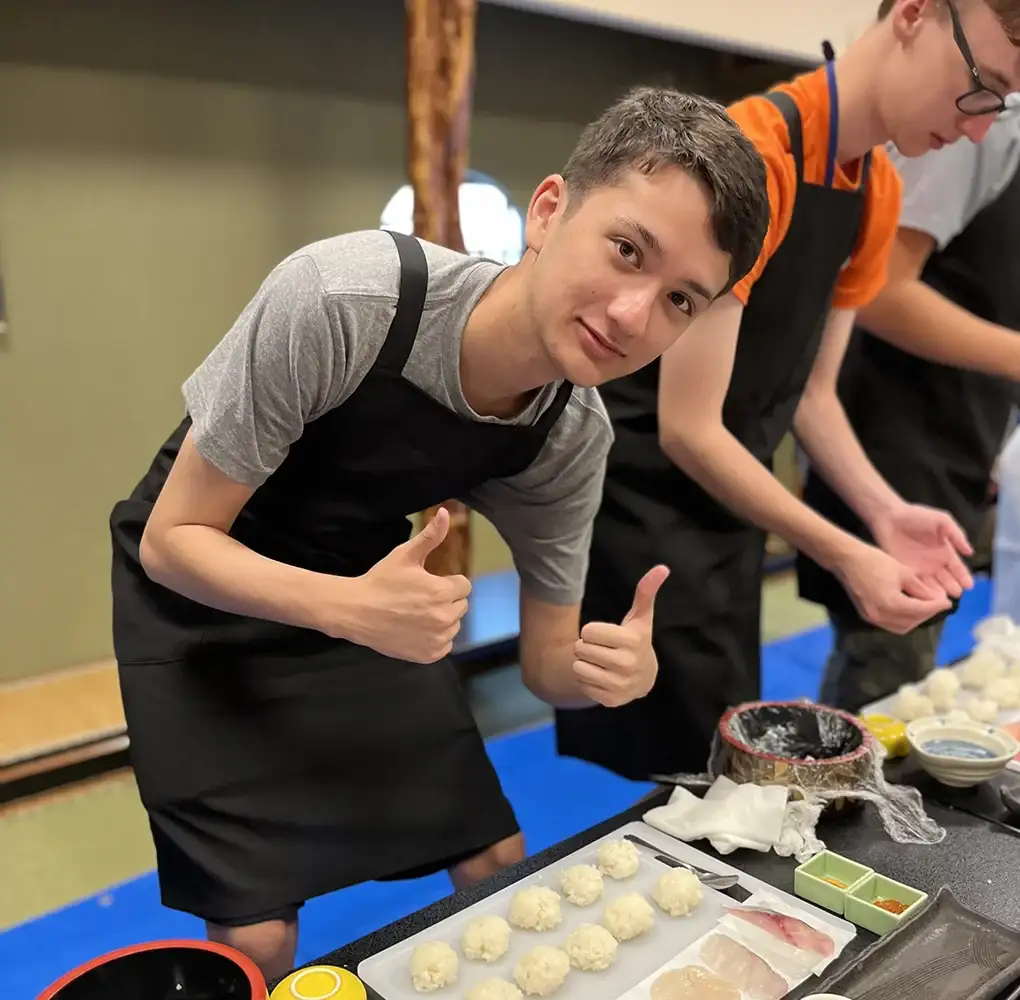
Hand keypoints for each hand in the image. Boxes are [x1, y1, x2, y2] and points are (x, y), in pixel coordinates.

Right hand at [333, 507, 470, 662]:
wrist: (355, 611)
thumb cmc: (381, 580)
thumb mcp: (405, 555)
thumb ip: (430, 536)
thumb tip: (444, 512)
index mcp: (442, 592)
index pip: (464, 586)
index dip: (447, 582)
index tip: (428, 583)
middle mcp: (444, 618)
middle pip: (461, 606)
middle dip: (446, 600)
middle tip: (420, 598)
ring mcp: (437, 639)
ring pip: (453, 626)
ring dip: (442, 620)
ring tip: (417, 614)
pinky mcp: (428, 655)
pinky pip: (444, 646)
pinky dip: (435, 639)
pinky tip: (416, 629)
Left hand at [571, 565, 668, 706]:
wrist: (644, 679)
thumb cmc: (636, 641)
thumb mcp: (641, 617)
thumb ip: (646, 592)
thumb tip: (662, 567)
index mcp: (632, 641)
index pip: (587, 631)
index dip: (593, 631)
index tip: (606, 635)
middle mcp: (626, 664)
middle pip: (580, 648)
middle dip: (587, 646)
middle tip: (603, 649)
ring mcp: (619, 685)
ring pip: (577, 666)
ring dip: (584, 663)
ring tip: (601, 662)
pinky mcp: (610, 700)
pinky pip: (581, 684)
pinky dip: (588, 680)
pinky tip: (602, 677)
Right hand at [835, 541, 951, 634]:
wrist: (846, 560)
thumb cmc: (874, 561)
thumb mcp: (903, 572)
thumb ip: (921, 589)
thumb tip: (937, 599)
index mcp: (891, 604)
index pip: (920, 610)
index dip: (936, 607)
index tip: (948, 602)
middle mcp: (881, 616)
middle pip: (911, 622)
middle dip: (927, 614)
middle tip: (937, 603)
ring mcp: (872, 618)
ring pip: (901, 627)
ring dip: (915, 619)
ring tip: (924, 607)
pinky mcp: (867, 616)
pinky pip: (890, 624)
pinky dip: (903, 620)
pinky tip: (908, 608)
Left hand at [870, 501, 973, 599]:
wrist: (890, 517)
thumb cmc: (917, 516)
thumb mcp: (943, 521)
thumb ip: (957, 536)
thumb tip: (970, 552)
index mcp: (945, 552)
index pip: (957, 569)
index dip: (963, 577)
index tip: (969, 586)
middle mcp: (935, 563)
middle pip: (946, 580)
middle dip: (952, 587)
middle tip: (956, 594)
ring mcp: (920, 568)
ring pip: (932, 584)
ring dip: (938, 592)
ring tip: (942, 599)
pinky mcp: (905, 571)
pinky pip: (915, 583)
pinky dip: (921, 591)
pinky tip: (926, 597)